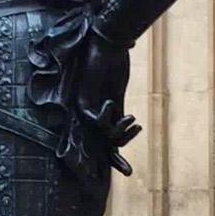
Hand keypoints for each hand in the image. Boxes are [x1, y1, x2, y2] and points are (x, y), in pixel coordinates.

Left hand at [76, 33, 140, 173]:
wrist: (109, 43)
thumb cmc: (115, 63)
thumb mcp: (118, 92)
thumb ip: (119, 110)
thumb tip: (131, 120)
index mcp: (102, 113)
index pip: (108, 141)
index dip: (116, 158)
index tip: (128, 172)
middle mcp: (92, 114)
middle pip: (103, 145)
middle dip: (114, 161)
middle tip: (129, 172)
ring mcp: (85, 109)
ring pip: (103, 134)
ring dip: (120, 131)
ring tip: (133, 120)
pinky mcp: (82, 101)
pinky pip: (95, 120)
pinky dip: (107, 117)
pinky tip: (113, 105)